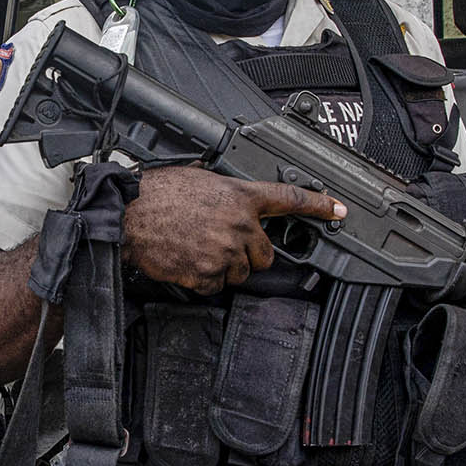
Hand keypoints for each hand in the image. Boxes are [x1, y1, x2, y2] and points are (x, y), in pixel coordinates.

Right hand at [122, 167, 345, 295]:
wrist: (127, 216)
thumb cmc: (157, 194)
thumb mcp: (201, 178)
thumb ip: (227, 190)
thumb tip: (234, 197)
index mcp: (240, 196)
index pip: (290, 199)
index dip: (319, 205)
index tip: (338, 210)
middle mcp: (239, 225)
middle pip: (266, 255)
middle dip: (250, 254)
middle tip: (225, 244)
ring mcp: (225, 253)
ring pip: (241, 274)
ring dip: (225, 268)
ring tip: (198, 250)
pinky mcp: (207, 275)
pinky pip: (216, 286)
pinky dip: (203, 279)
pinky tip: (187, 261)